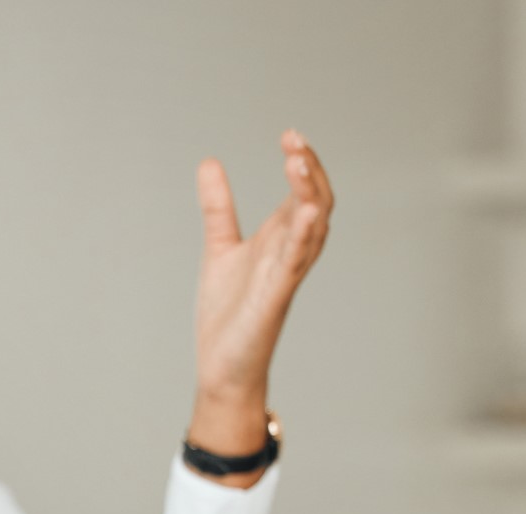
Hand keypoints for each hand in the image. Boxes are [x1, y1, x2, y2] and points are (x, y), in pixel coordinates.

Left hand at [188, 130, 333, 462]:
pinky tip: (301, 210)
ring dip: (308, 194)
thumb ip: (218, 207)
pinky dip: (301, 236)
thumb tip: (209, 161)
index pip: (302, 192)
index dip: (301, 162)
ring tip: (298, 161)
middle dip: (309, 170)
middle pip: (316, 201)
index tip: (289, 134)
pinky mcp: (275, 298)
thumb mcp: (219, 247)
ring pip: (313, 228)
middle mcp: (289, 253)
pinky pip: (295, 263)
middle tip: (293, 139)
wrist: (222, 366)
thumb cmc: (228, 313)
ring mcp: (285, 275)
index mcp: (280, 240)